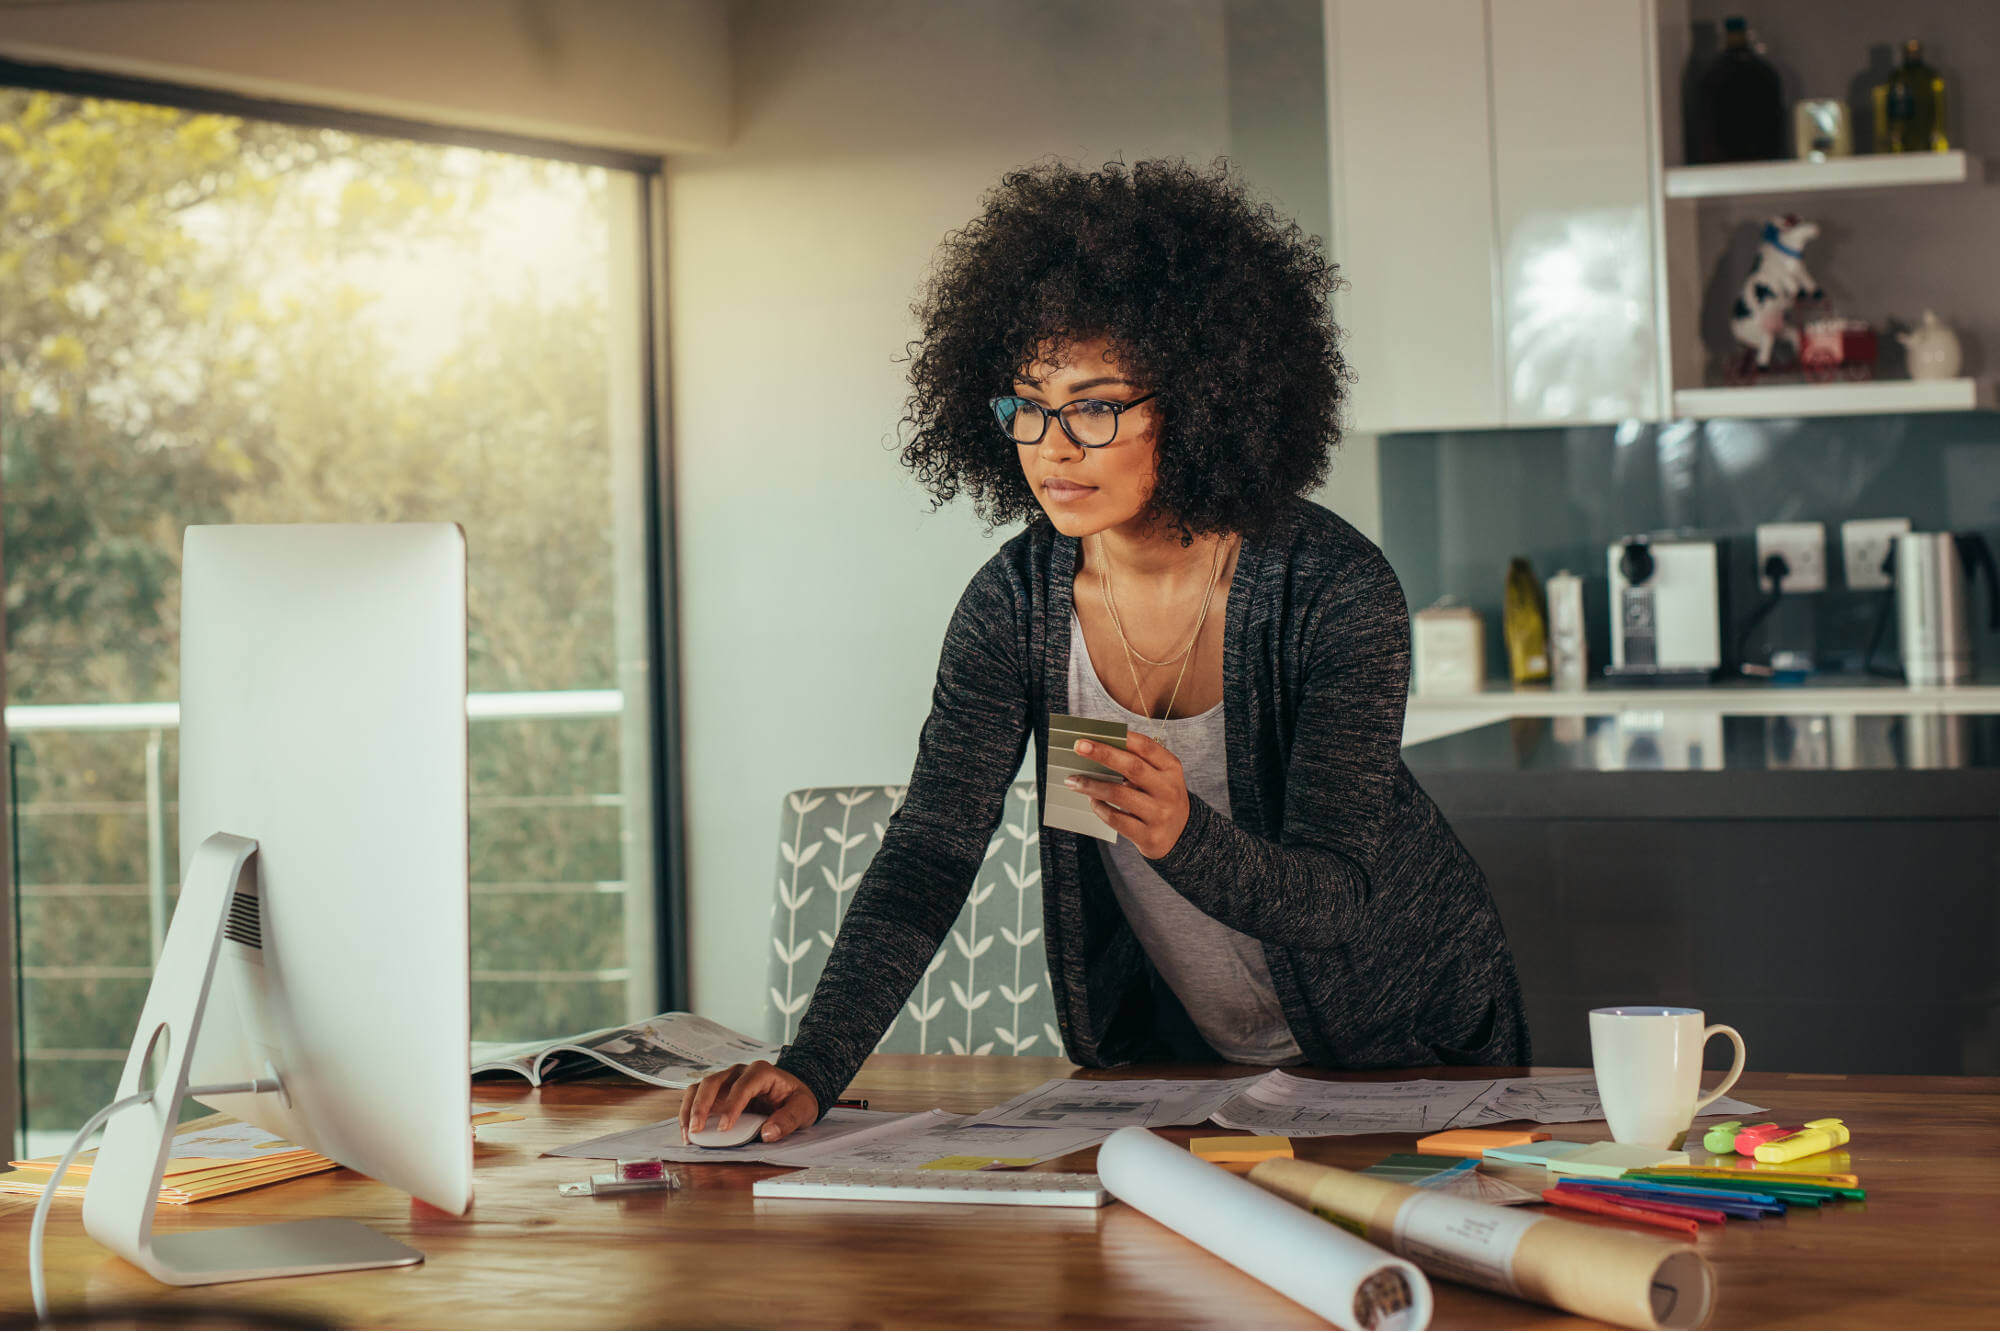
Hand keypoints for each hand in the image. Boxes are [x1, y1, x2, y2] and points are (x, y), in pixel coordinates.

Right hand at [678, 1061, 818, 1144]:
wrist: (791, 1094)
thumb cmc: (796, 1099)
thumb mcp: (803, 1109)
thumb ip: (788, 1120)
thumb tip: (768, 1134)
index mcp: (761, 1072)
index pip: (742, 1086)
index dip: (732, 1106)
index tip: (725, 1128)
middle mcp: (739, 1072)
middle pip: (713, 1082)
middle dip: (701, 1106)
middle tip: (696, 1131)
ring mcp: (725, 1081)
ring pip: (699, 1087)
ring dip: (690, 1109)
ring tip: (688, 1134)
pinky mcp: (717, 1093)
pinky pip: (696, 1097)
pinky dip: (689, 1113)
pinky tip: (688, 1132)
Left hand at [1061, 731, 1190, 859]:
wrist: (1181, 835)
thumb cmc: (1160, 797)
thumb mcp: (1159, 776)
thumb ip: (1137, 762)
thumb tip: (1096, 750)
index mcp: (1171, 768)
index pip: (1146, 746)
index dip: (1120, 737)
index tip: (1094, 732)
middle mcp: (1168, 789)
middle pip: (1132, 766)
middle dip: (1102, 754)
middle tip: (1078, 747)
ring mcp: (1159, 814)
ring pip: (1119, 794)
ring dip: (1091, 785)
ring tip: (1072, 780)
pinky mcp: (1149, 835)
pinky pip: (1116, 819)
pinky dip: (1099, 808)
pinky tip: (1091, 801)